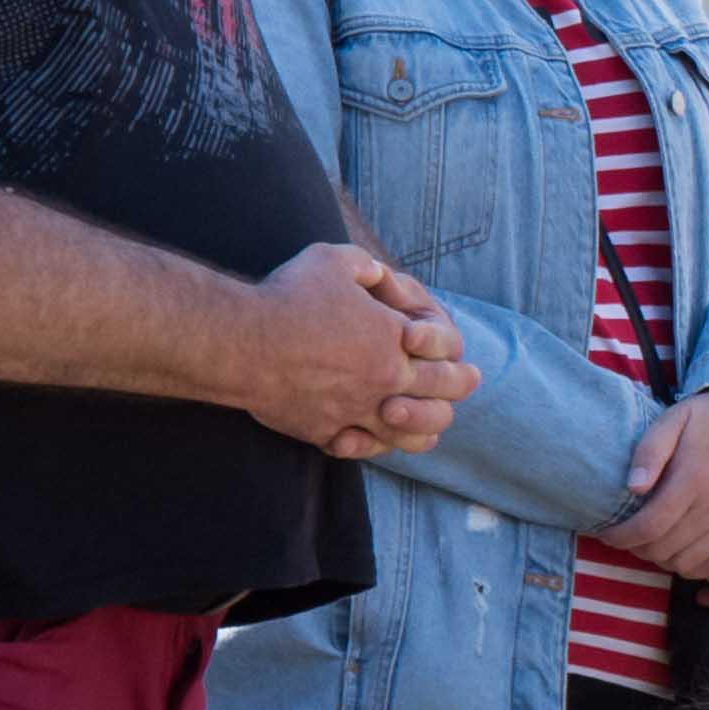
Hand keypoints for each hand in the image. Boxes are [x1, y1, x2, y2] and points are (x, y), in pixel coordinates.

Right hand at [239, 242, 478, 457]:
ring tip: (432, 427)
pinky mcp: (327, 432)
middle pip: (440, 394)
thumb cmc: (288, 297)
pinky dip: (374, 446)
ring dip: (425, 428)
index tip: (458, 353)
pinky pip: (363, 448)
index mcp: (394, 340)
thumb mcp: (333, 261)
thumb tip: (378, 273)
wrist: (241, 341)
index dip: (453, 349)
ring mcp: (358, 411)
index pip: (448, 350)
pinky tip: (376, 440)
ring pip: (410, 434)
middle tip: (468, 383)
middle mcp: (385, 380)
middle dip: (458, 388)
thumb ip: (366, 267)